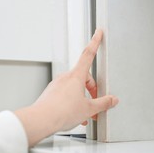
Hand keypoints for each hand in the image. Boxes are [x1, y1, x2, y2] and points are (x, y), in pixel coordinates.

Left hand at [15, 29, 118, 146]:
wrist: (41, 120)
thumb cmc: (61, 112)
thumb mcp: (89, 109)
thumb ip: (103, 103)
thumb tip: (112, 100)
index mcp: (76, 76)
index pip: (89, 54)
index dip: (95, 42)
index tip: (98, 32)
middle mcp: (65, 77)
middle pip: (84, 78)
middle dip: (92, 91)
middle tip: (95, 105)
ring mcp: (57, 84)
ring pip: (75, 88)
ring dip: (82, 99)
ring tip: (85, 115)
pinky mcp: (51, 93)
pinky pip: (66, 94)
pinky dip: (72, 103)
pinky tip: (74, 116)